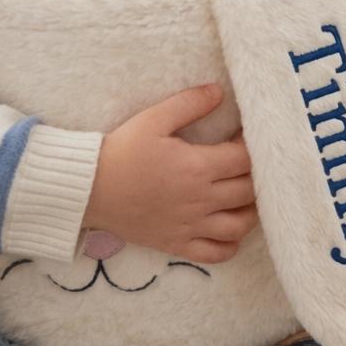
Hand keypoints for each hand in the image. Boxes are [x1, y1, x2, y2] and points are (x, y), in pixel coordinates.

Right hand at [83, 85, 257, 264]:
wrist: (89, 189)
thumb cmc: (121, 150)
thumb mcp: (152, 119)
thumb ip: (188, 104)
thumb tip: (218, 91)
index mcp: (197, 167)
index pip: (244, 159)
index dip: (251, 144)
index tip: (243, 135)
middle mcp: (200, 200)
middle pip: (248, 191)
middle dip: (255, 174)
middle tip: (245, 162)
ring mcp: (191, 226)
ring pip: (239, 225)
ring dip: (250, 210)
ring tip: (243, 195)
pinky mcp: (178, 245)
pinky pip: (217, 253)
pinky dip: (230, 244)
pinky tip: (228, 229)